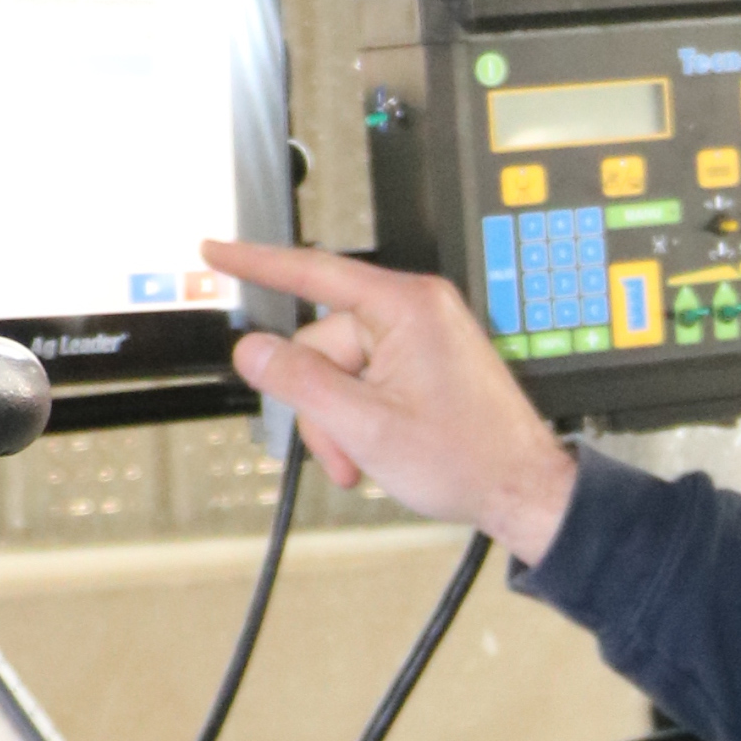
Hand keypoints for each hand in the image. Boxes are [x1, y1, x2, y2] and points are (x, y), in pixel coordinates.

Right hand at [206, 238, 578, 562]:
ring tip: (364, 459)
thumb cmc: (469, 459)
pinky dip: (361, 417)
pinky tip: (377, 449)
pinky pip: (367, 379)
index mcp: (407, 308)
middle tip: (342, 451)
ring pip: (339, 370)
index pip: (314, 273)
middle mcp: (416, 310)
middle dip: (321, 404)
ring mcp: (421, 336)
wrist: (522, 489)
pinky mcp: (423, 359)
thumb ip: (301, 383)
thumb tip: (254, 350)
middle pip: (322, 342)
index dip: (257, 263)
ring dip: (340, 421)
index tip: (217, 250)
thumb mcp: (366, 426)